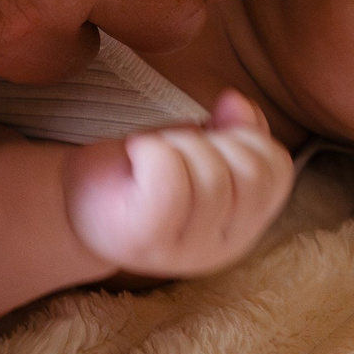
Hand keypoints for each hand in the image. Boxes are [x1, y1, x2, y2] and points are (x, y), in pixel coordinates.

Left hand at [63, 91, 294, 274]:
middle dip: (212, 139)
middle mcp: (222, 249)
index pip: (277, 170)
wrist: (76, 200)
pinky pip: (170, 177)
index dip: (248, 136)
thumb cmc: (142, 170)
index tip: (210, 133)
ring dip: (177, 143)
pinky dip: (151, 149)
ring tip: (152, 153)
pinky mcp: (146, 239)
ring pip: (211, 174)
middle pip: (250, 171)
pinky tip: (135, 154)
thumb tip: (236, 102)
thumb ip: (234, 130)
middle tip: (176, 145)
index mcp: (244, 226)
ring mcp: (186, 251)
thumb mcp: (199, 146)